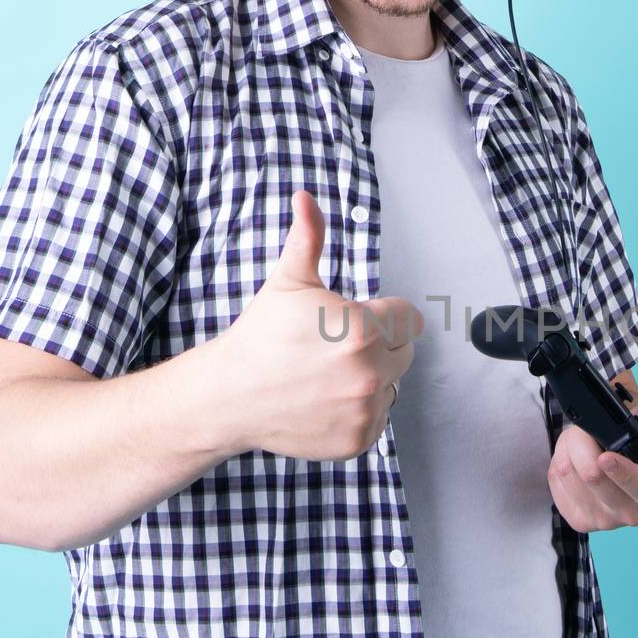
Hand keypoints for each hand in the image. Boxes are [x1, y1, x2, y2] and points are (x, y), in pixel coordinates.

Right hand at [209, 189, 422, 461]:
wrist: (229, 396)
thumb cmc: (261, 337)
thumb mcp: (288, 283)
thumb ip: (308, 238)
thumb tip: (306, 198)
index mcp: (362, 329)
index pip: (408, 318)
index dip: (382, 316)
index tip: (354, 322)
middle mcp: (371, 373)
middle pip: (404, 352)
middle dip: (379, 346)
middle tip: (334, 349)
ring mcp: (366, 410)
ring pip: (393, 385)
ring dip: (372, 380)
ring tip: (327, 375)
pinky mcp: (359, 439)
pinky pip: (379, 418)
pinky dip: (359, 412)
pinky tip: (325, 401)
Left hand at [547, 358, 637, 533]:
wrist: (634, 471)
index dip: (621, 472)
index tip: (605, 457)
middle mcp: (633, 514)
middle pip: (593, 476)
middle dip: (584, 440)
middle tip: (589, 428)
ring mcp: (605, 522)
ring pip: (568, 474)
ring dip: (569, 448)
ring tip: (586, 442)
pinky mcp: (579, 521)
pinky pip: (555, 482)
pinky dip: (559, 460)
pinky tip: (576, 457)